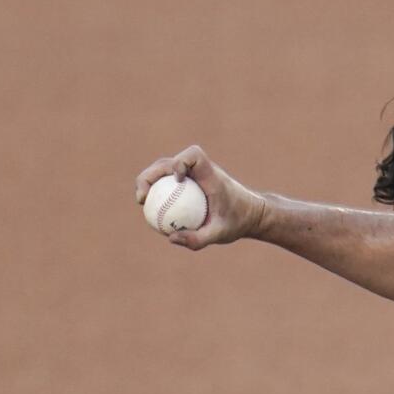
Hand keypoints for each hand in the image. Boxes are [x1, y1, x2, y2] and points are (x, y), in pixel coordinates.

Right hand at [135, 145, 265, 249]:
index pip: (194, 155)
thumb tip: (170, 238)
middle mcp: (199, 171)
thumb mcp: (221, 234)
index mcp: (211, 175)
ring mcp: (192, 176)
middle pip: (168, 162)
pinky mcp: (188, 183)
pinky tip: (150, 210)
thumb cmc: (239, 221)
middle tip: (142, 197)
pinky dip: (157, 192)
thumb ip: (198, 239)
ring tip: (141, 202)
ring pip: (164, 171)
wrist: (252, 214)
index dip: (180, 162)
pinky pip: (168, 184)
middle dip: (150, 174)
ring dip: (149, 181)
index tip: (176, 180)